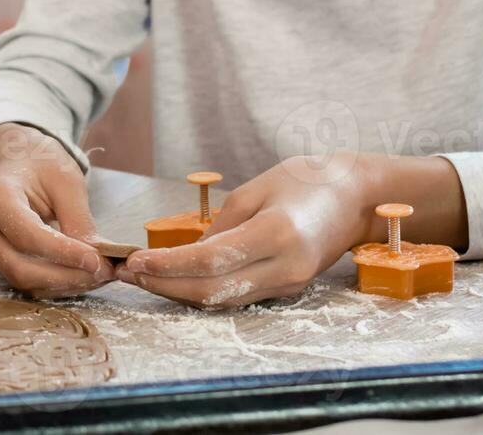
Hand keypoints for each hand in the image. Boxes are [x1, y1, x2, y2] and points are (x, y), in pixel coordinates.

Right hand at [0, 123, 112, 297]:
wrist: (17, 162)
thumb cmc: (41, 166)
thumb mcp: (66, 181)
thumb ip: (78, 221)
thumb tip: (96, 262)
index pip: (28, 235)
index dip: (62, 253)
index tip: (97, 261)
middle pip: (20, 268)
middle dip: (66, 277)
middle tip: (103, 274)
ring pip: (24, 281)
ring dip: (64, 284)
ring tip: (99, 276)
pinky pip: (26, 281)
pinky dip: (57, 284)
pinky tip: (82, 275)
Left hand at [116, 153, 376, 307]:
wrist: (354, 197)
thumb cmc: (303, 181)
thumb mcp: (255, 190)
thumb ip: (219, 225)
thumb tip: (184, 256)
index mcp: (276, 235)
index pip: (210, 262)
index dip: (167, 266)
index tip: (134, 261)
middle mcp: (284, 268)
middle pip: (212, 291)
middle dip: (164, 285)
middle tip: (128, 273)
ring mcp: (288, 284)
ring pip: (222, 300)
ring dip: (178, 292)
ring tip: (142, 277)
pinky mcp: (287, 290)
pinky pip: (236, 296)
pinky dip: (202, 291)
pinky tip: (175, 279)